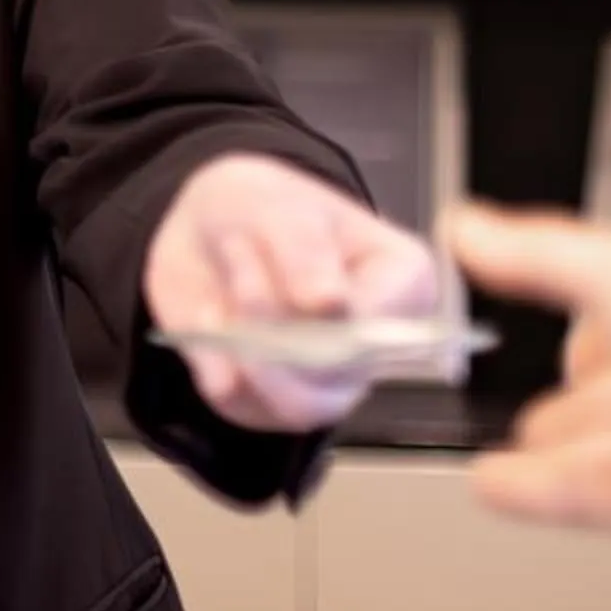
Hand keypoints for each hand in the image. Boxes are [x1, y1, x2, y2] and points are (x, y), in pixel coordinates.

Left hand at [144, 152, 440, 433]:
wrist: (210, 231)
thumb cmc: (265, 210)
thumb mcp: (278, 204)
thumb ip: (306, 248)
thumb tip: (331, 305)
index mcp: (404, 286)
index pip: (386, 323)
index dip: (333, 312)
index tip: (284, 262)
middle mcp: (376, 349)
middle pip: (340, 372)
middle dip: (274, 318)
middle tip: (235, 250)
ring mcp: (328, 387)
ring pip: (299, 405)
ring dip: (246, 348)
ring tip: (219, 294)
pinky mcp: (271, 405)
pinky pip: (242, 406)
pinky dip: (212, 360)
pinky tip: (207, 315)